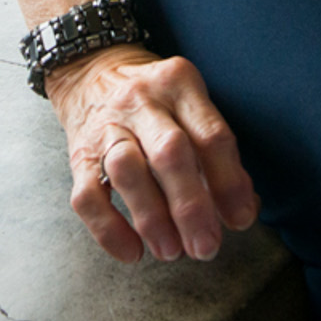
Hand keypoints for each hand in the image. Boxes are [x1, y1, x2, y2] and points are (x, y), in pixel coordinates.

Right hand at [45, 46, 258, 263]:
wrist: (90, 69)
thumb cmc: (155, 98)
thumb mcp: (190, 102)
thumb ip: (216, 151)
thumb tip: (241, 209)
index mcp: (179, 85)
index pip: (211, 134)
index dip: (229, 182)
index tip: (241, 219)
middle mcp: (142, 102)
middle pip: (170, 153)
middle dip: (191, 207)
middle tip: (206, 247)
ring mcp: (106, 127)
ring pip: (127, 171)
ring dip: (152, 218)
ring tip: (171, 251)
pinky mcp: (79, 156)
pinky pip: (87, 196)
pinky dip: (108, 230)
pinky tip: (132, 252)